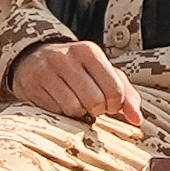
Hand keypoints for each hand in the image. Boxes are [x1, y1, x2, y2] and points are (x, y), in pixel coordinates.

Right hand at [7, 35, 148, 123]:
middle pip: (94, 101)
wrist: (34, 59)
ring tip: (75, 103)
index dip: (114, 105)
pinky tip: (60, 103)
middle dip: (96, 110)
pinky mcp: (32, 86)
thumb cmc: (77, 69)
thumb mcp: (104, 73)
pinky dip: (61, 114)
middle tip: (91, 106)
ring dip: (78, 114)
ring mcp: (46, 71)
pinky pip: (55, 112)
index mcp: (89, 51)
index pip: (114, 89)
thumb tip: (137, 120)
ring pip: (73, 108)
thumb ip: (126, 95)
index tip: (108, 104)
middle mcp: (66, 57)